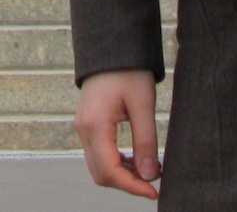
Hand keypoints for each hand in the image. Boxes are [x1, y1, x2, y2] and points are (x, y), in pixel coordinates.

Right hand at [74, 69, 160, 199]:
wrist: (113, 46)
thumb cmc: (129, 70)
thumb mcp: (143, 103)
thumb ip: (146, 140)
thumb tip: (149, 175)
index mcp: (94, 126)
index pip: (110, 171)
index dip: (132, 186)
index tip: (154, 191)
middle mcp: (83, 131)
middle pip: (101, 174)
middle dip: (127, 183)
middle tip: (154, 182)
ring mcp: (82, 128)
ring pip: (99, 166)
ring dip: (122, 174)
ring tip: (148, 169)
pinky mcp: (87, 125)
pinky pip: (98, 154)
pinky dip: (116, 162)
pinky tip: (135, 159)